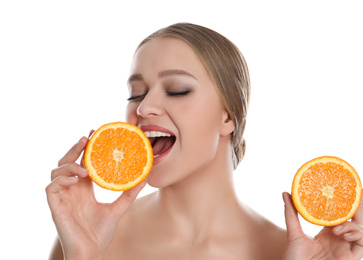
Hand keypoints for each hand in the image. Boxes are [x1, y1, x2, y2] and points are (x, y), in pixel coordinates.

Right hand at [46, 136, 145, 258]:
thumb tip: (145, 178)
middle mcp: (72, 189)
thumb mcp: (117, 209)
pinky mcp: (55, 205)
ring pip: (57, 171)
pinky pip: (52, 187)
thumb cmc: (100, 233)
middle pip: (68, 161)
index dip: (86, 148)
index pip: (83, 163)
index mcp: (84, 188)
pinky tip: (77, 178)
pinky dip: (62, 179)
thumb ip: (128, 193)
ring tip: (84, 166)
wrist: (92, 253)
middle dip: (76, 148)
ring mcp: (62, 197)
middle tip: (87, 138)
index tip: (96, 134)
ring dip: (69, 164)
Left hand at [283, 192, 362, 259]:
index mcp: (327, 234)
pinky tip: (340, 233)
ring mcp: (345, 249)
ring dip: (351, 224)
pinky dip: (356, 234)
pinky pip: (362, 244)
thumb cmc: (294, 259)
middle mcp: (339, 240)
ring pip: (360, 230)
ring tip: (335, 227)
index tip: (342, 189)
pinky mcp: (351, 258)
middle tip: (356, 193)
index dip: (343, 204)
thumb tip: (285, 193)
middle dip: (356, 208)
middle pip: (353, 221)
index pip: (339, 216)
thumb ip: (291, 214)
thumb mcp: (294, 234)